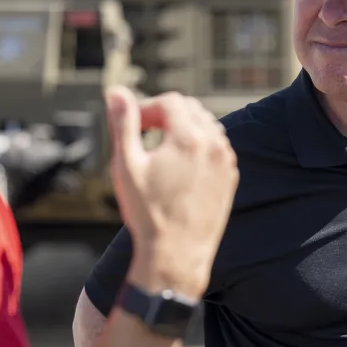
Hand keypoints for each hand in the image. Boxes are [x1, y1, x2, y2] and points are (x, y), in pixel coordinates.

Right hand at [105, 88, 237, 298]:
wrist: (176, 255)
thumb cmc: (148, 213)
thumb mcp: (126, 165)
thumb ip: (123, 123)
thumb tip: (116, 91)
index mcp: (189, 138)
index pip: (170, 101)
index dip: (147, 108)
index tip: (133, 126)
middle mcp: (214, 145)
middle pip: (191, 109)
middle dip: (166, 115)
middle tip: (144, 135)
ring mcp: (226, 162)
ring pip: (207, 127)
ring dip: (184, 129)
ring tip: (160, 151)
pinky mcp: (230, 178)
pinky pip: (217, 148)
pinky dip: (199, 147)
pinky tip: (180, 168)